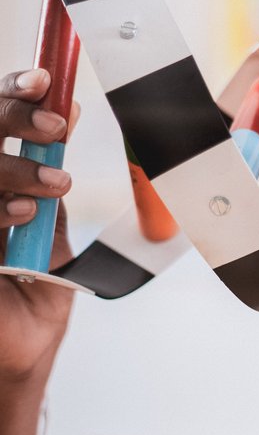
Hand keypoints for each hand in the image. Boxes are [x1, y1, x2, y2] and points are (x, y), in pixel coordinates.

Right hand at [0, 68, 76, 384]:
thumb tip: (68, 111)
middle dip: (14, 120)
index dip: (15, 93)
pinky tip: (21, 217)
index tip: (46, 81)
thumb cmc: (34, 292)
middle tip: (55, 129)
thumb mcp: (48, 228)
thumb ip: (47, 175)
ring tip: (52, 186)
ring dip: (13, 172)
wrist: (18, 353)